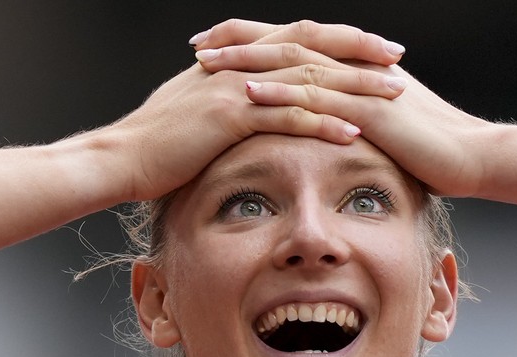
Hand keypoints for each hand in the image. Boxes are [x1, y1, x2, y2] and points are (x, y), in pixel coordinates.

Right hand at [103, 22, 406, 201]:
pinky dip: (324, 123)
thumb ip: (224, 99)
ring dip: (354, 87)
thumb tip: (245, 104)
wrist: (119, 158)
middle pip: (311, 48)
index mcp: (235, 60)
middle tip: (396, 58)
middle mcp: (240, 65)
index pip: (296, 39)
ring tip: (392, 96)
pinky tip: (354, 133)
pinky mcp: (230, 117)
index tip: (372, 49)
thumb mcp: (192, 111)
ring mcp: (236, 87)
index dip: (336, 41)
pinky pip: (287, 117)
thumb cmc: (154, 145)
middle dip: (357, 52)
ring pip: (308, 79)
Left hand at [192, 20, 493, 197]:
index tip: (213, 46)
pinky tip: (249, 93)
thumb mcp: (386, 126)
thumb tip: (328, 125)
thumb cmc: (433, 148)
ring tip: (207, 63)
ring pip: (294, 64)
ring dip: (248, 61)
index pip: (295, 45)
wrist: (474, 155)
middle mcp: (353, 68)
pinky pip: (317, 97)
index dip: (252, 41)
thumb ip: (354, 117)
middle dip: (238, 43)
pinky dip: (280, 92)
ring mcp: (361, 86)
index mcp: (353, 68)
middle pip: (286, 44)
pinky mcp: (369, 110)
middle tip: (197, 46)